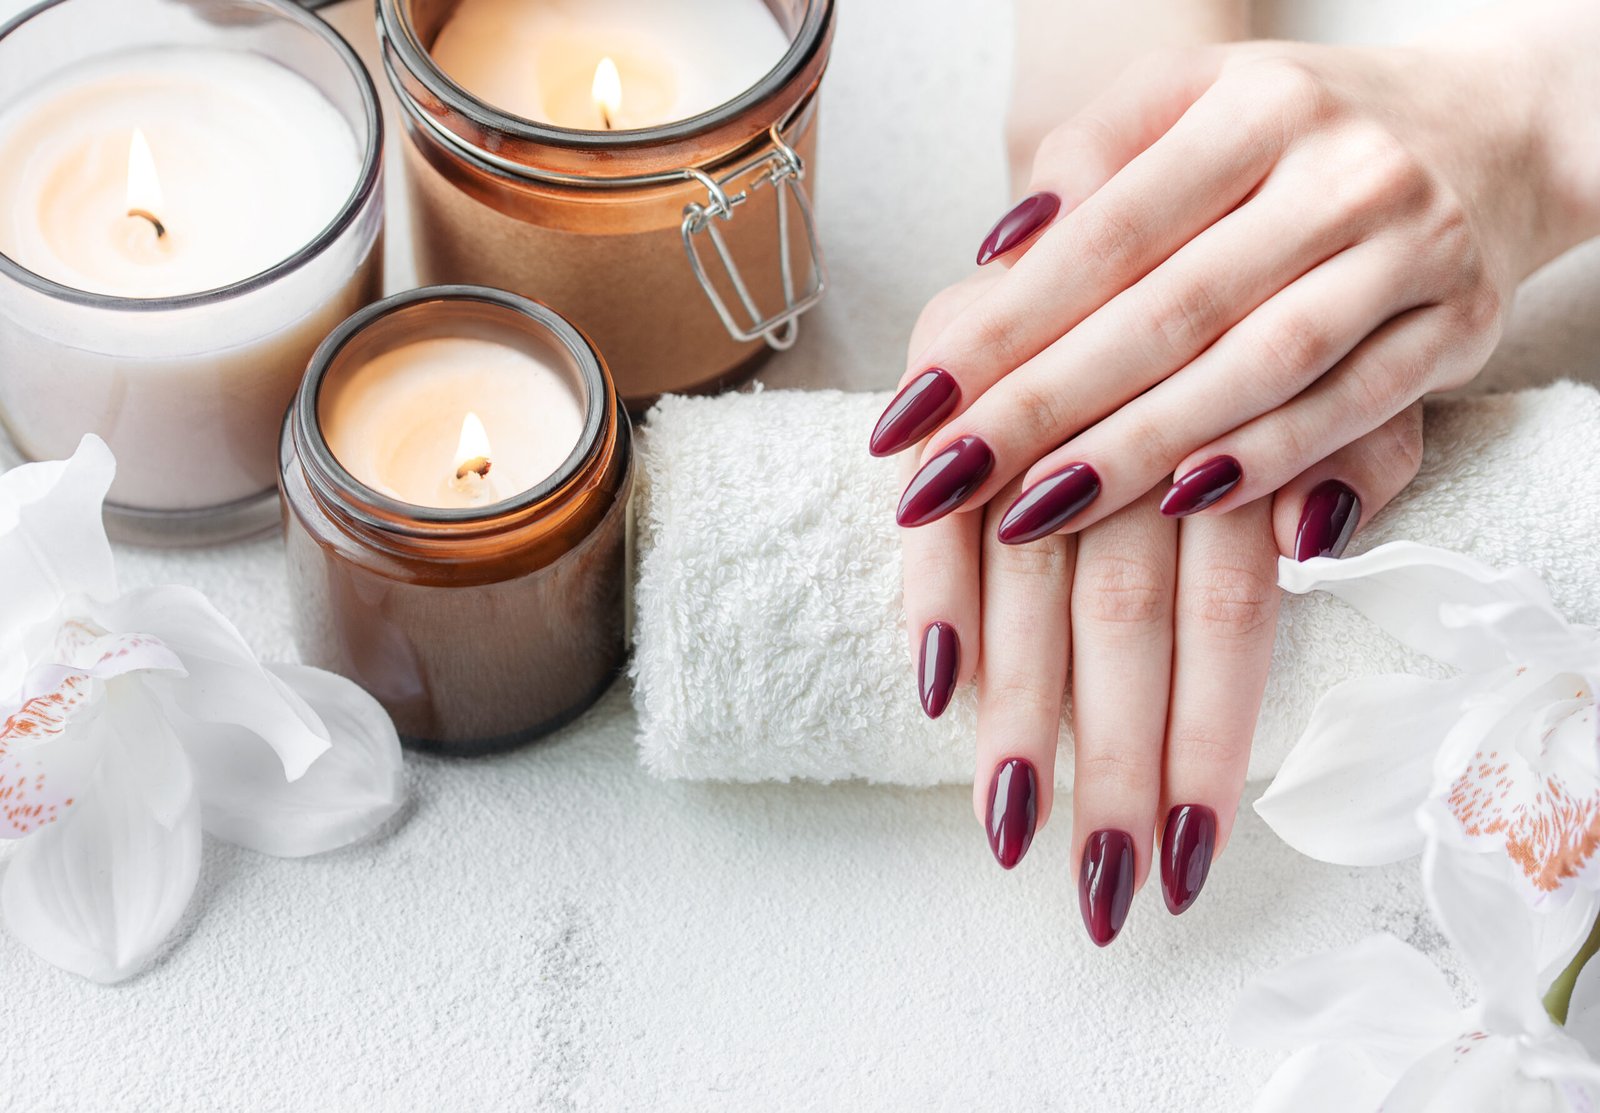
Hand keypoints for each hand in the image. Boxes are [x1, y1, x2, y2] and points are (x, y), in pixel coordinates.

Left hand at [873, 14, 1599, 540]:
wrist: (1501, 124)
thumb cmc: (1305, 129)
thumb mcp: (1198, 102)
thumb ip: (1094, 161)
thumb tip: (998, 253)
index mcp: (1252, 106)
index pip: (1104, 233)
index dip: (1004, 325)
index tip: (919, 403)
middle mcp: (1338, 171)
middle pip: (1167, 310)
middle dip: (1045, 406)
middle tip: (948, 480)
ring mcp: (1411, 249)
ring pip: (1258, 366)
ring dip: (1141, 448)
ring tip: (1038, 510)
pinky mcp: (1463, 325)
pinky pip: (1355, 406)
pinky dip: (1268, 457)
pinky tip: (1183, 502)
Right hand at [897, 272, 1425, 942]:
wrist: (1157, 183)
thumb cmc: (1257, 319)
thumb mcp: (1348, 373)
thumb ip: (1357, 456)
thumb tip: (1312, 543)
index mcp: (1234, 432)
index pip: (1225, 613)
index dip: (1206, 739)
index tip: (1190, 856)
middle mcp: (1130, 426)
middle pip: (1122, 623)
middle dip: (1110, 763)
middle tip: (1099, 886)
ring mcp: (1033, 411)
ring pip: (1028, 589)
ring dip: (1016, 719)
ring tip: (1011, 834)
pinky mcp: (954, 394)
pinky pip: (935, 516)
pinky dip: (933, 600)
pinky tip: (934, 694)